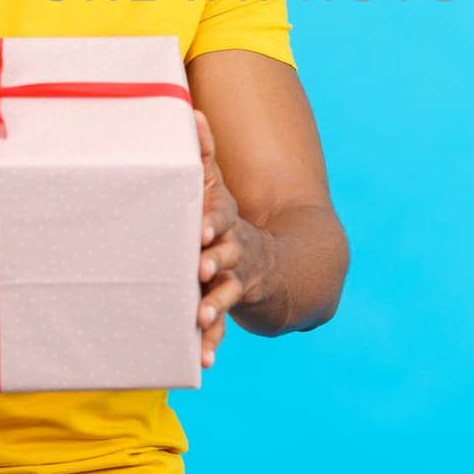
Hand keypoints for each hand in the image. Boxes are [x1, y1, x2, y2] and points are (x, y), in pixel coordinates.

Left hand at [194, 109, 273, 368]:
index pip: (221, 218)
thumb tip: (191, 110)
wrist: (282, 267)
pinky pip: (221, 329)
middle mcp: (236, 251)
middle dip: (216, 261)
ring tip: (201, 316)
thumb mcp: (219, 189)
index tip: (202, 229)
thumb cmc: (230, 224)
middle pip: (227, 255)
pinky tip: (203, 363)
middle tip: (202, 268)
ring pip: (226, 294)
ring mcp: (237, 281)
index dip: (213, 223)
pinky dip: (211, 345)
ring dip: (215, 304)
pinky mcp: (232, 307)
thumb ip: (204, 153)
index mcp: (227, 222)